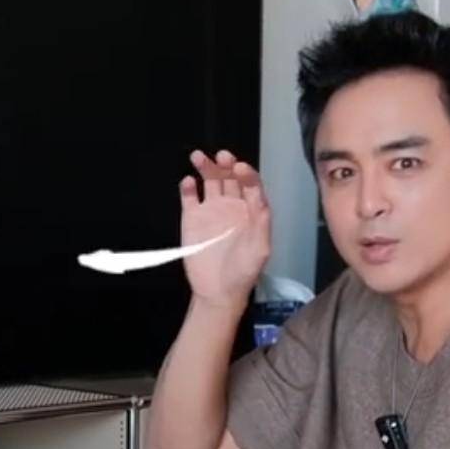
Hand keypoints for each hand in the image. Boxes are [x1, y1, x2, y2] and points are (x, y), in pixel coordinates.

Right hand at [180, 149, 271, 307]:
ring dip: (206, 167)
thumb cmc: (243, 271)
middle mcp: (231, 206)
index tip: (239, 168)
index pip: (250, 184)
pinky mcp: (191, 218)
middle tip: (222, 156)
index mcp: (250, 211)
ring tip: (199, 157)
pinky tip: (188, 182)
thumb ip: (261, 221)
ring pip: (209, 181)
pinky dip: (188, 188)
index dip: (246, 173)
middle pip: (229, 177)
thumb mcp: (261, 248)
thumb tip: (259, 196)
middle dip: (226, 164)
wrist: (217, 291)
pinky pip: (189, 197)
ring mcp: (211, 210)